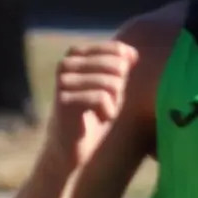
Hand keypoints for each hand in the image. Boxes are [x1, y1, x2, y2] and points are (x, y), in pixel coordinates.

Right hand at [46, 41, 137, 172]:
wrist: (71, 148)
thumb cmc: (95, 116)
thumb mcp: (112, 87)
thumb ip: (121, 68)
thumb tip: (134, 55)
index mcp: (76, 54)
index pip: (116, 50)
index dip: (129, 69)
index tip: (124, 88)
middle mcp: (67, 64)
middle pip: (117, 67)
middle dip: (120, 90)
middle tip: (109, 104)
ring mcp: (63, 81)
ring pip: (111, 83)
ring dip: (114, 103)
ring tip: (104, 112)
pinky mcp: (64, 100)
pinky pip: (101, 98)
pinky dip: (108, 112)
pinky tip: (102, 119)